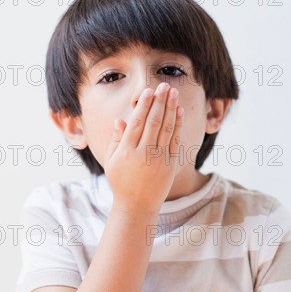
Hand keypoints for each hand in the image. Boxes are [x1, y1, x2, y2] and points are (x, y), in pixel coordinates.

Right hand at [103, 82, 183, 214]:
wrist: (137, 205)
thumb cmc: (121, 182)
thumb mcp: (111, 162)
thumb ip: (115, 140)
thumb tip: (121, 120)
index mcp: (127, 151)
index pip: (137, 123)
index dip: (144, 105)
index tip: (148, 91)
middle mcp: (143, 154)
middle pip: (154, 122)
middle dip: (159, 102)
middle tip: (164, 86)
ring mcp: (159, 159)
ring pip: (166, 129)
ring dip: (171, 109)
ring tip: (173, 93)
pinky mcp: (170, 165)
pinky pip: (175, 141)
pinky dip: (178, 125)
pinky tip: (179, 112)